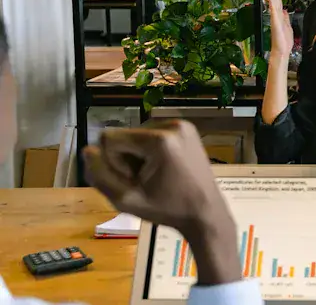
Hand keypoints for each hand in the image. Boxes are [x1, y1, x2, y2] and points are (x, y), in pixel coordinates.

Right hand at [85, 121, 240, 284]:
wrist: (206, 212)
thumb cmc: (168, 209)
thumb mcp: (126, 200)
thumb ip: (100, 175)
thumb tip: (87, 150)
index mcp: (159, 140)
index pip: (109, 138)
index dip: (113, 163)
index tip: (133, 181)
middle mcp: (172, 125)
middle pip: (124, 136)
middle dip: (126, 159)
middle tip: (146, 181)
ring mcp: (181, 125)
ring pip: (135, 136)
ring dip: (137, 156)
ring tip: (155, 176)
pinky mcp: (186, 129)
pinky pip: (151, 136)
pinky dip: (150, 152)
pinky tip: (163, 169)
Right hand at [264, 0, 292, 59]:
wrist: (282, 50)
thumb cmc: (284, 41)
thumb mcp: (287, 26)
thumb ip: (285, 18)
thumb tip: (285, 11)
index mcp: (280, 16)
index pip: (277, 0)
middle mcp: (277, 15)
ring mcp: (275, 18)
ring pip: (273, 2)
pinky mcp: (276, 22)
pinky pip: (274, 10)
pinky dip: (272, 3)